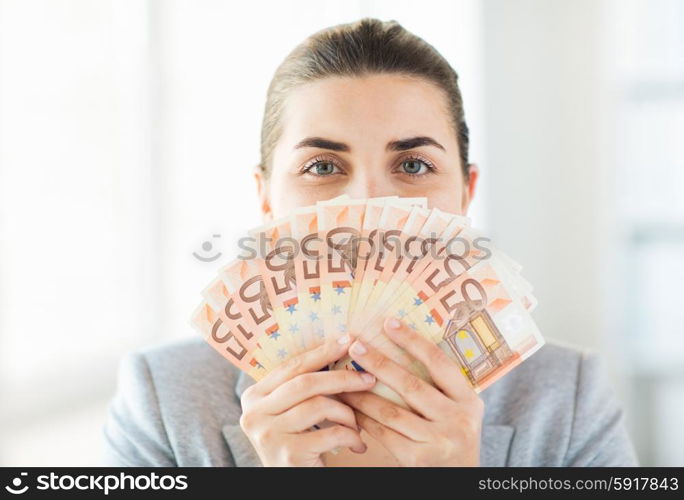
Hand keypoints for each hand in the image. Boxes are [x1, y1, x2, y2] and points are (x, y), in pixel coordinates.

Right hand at [239, 335, 376, 465]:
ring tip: (359, 423)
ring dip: (348, 413)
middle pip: (305, 383)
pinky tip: (357, 444)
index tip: (348, 340)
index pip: (291, 366)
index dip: (321, 352)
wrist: (292, 485)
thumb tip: (341, 345)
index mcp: (253, 397)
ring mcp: (268, 435)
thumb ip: (301, 386)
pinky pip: (330, 434)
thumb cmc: (298, 444)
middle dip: (342, 378)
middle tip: (368, 378)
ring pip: (319, 406)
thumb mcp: (290, 412)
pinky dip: (350, 437)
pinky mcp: (287, 455)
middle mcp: (253, 414)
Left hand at [337, 317, 483, 466]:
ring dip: (362, 393)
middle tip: (355, 345)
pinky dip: (365, 418)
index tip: (389, 322)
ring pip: (391, 410)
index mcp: (469, 401)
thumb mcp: (459, 412)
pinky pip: (384, 433)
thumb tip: (399, 348)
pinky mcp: (419, 459)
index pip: (440, 363)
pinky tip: (351, 407)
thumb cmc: (453, 440)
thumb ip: (440, 388)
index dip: (413, 341)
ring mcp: (439, 440)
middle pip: (410, 384)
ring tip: (342, 377)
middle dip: (379, 362)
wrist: (460, 483)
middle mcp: (458, 419)